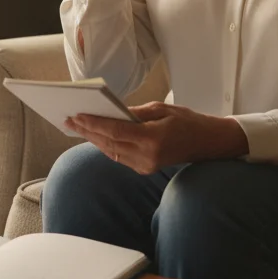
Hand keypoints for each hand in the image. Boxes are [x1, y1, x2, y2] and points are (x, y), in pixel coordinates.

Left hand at [65, 101, 249, 173]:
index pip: (115, 131)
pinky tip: (95, 137)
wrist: (208, 143)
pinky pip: (119, 157)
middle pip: (109, 143)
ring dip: (93, 139)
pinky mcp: (145, 169)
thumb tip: (111, 112)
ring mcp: (145, 165)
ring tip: (77, 127)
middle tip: (69, 120)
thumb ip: (135, 112)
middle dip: (88, 131)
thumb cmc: (187, 121)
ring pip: (112, 152)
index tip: (77, 115)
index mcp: (152, 138)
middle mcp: (147, 156)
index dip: (94, 123)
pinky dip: (106, 146)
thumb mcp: (161, 109)